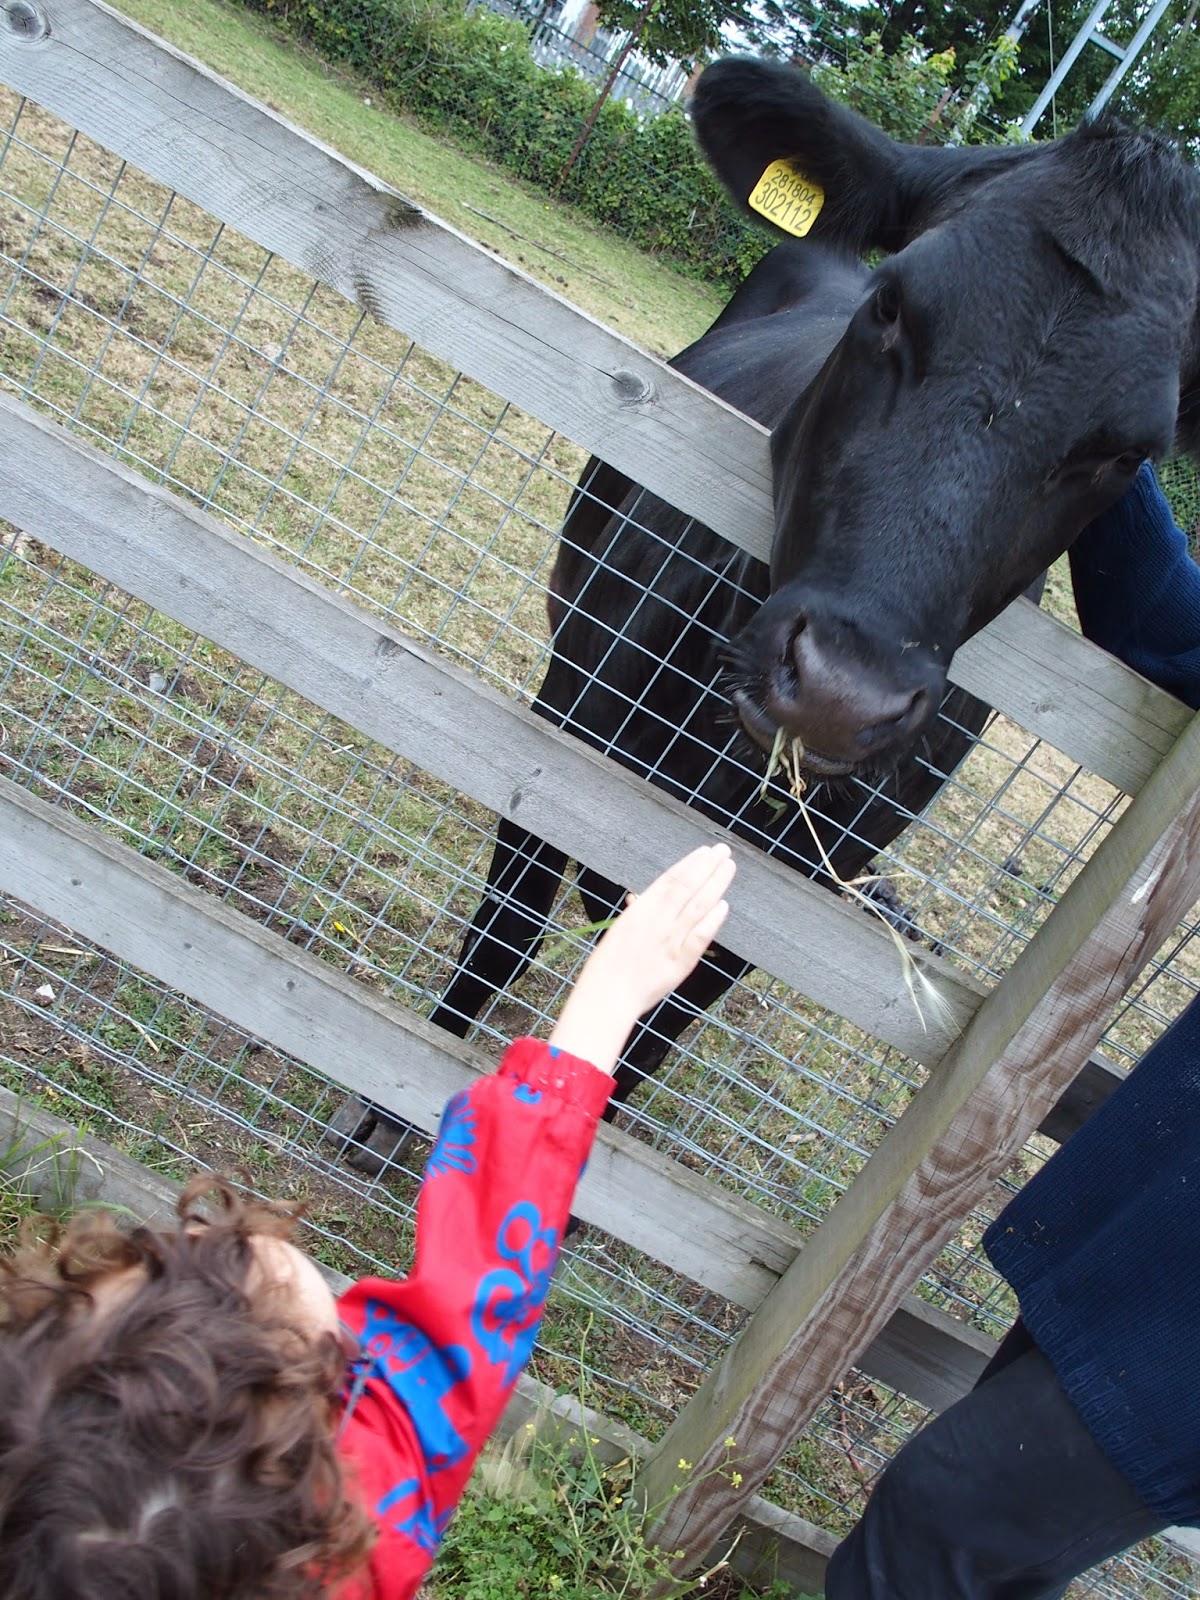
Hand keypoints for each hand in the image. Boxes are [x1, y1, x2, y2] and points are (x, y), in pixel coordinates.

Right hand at [549, 843, 734, 1075]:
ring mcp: (670, 942)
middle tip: (723, 851)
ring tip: (728, 868)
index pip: (669, 881)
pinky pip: (699, 937)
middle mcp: (656, 922)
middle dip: (707, 868)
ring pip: (697, 907)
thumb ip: (636, 914)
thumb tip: (639, 898)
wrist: (607, 997)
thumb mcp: (620, 931)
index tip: (704, 852)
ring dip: (715, 886)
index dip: (689, 865)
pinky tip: (724, 905)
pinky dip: (712, 920)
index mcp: (639, 912)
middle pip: (687, 889)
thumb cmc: (608, 966)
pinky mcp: (680, 963)